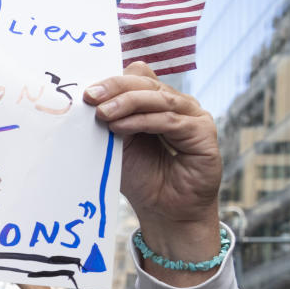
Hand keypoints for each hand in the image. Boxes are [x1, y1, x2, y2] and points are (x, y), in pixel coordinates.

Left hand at [85, 62, 222, 280]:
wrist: (164, 210)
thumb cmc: (142, 177)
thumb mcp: (120, 144)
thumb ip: (112, 120)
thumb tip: (90, 100)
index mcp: (157, 102)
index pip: (138, 78)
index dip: (113, 80)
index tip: (86, 91)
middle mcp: (177, 105)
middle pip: (147, 84)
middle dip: (116, 88)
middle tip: (90, 96)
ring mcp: (193, 116)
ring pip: (159, 98)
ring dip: (127, 103)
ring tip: (102, 113)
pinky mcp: (203, 132)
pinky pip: (170, 120)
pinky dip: (142, 121)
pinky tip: (120, 127)